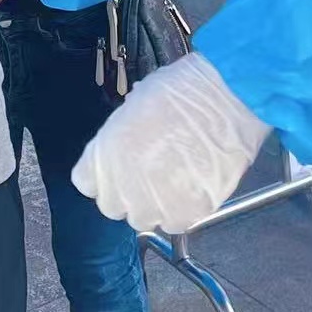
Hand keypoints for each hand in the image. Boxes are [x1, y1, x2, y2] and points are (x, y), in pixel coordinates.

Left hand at [72, 53, 270, 233]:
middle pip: (113, 206)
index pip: (87, 183)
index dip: (105, 175)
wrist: (224, 99)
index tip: (119, 167)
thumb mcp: (137, 103)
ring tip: (178, 178)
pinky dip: (186, 209)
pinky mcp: (187, 213)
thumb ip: (124, 132)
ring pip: (146, 219)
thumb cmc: (182, 90)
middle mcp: (122, 185)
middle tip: (152, 173)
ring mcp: (153, 204)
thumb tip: (133, 135)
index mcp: (103, 154)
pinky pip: (178, 222)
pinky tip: (195, 185)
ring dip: (157, 204)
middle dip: (129, 193)